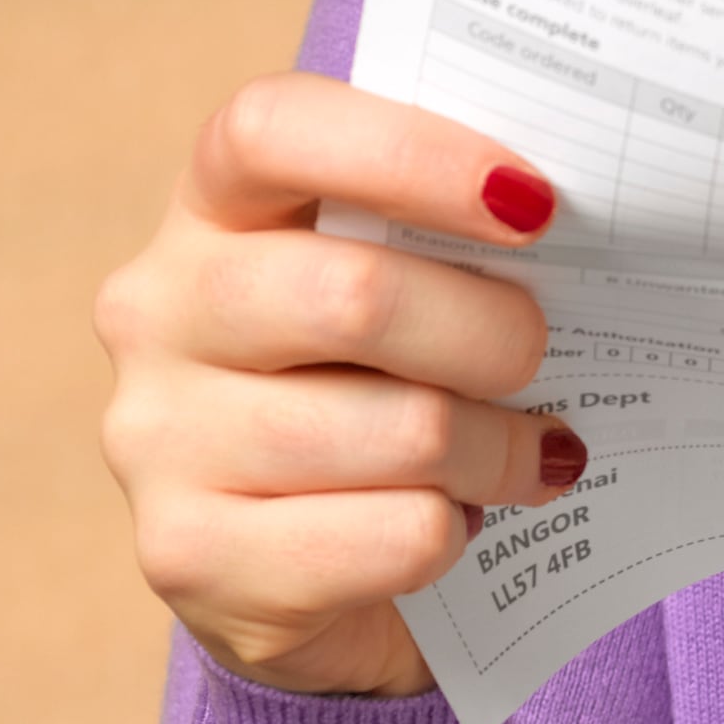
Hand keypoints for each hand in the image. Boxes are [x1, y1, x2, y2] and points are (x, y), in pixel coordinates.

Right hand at [92, 74, 575, 698]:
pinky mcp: (190, 556)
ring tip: (528, 456)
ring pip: (401, 430)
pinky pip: (397, 533)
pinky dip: (460, 533)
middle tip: (539, 357)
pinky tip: (457, 526)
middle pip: (353, 294)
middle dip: (492, 332)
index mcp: (210, 212)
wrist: (310, 591)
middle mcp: (159, 313)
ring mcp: (160, 440)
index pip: (270, 131)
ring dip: (498, 448)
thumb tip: (563, 218)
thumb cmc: (378, 397)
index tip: (530, 201)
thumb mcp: (398, 292)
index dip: (409, 153)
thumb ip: (448, 239)